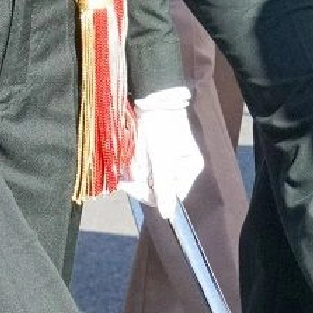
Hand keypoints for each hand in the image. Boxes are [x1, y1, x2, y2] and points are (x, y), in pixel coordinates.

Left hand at [120, 86, 202, 220]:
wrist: (152, 96)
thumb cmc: (161, 126)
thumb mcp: (161, 157)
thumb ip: (164, 186)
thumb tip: (167, 215)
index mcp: (189, 170)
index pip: (168, 195)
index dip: (147, 193)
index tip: (129, 185)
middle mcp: (180, 167)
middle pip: (156, 186)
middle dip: (139, 180)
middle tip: (124, 173)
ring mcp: (166, 159)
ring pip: (147, 177)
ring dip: (134, 170)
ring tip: (128, 158)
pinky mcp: (154, 150)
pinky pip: (142, 166)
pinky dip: (133, 163)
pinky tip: (128, 155)